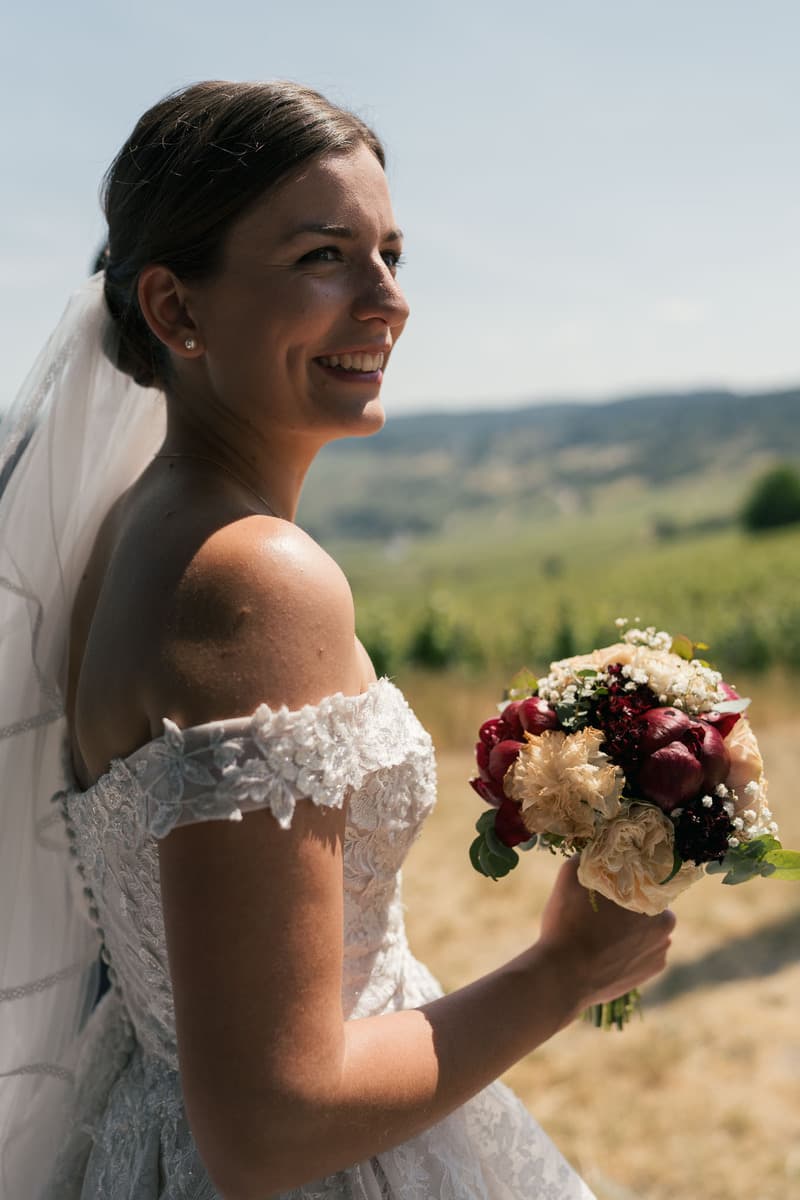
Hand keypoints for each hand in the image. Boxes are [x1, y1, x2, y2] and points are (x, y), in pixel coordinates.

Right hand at [537, 856, 675, 1011]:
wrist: (562, 977)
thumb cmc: (568, 923)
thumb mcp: (571, 875)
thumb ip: (588, 857)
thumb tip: (595, 850)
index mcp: (654, 900)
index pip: (646, 879)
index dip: (627, 877)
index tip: (609, 879)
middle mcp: (666, 927)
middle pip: (647, 904)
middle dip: (629, 903)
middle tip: (602, 905)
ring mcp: (659, 954)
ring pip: (645, 929)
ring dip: (630, 927)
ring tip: (599, 930)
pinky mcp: (649, 974)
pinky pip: (641, 952)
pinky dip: (628, 949)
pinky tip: (605, 949)